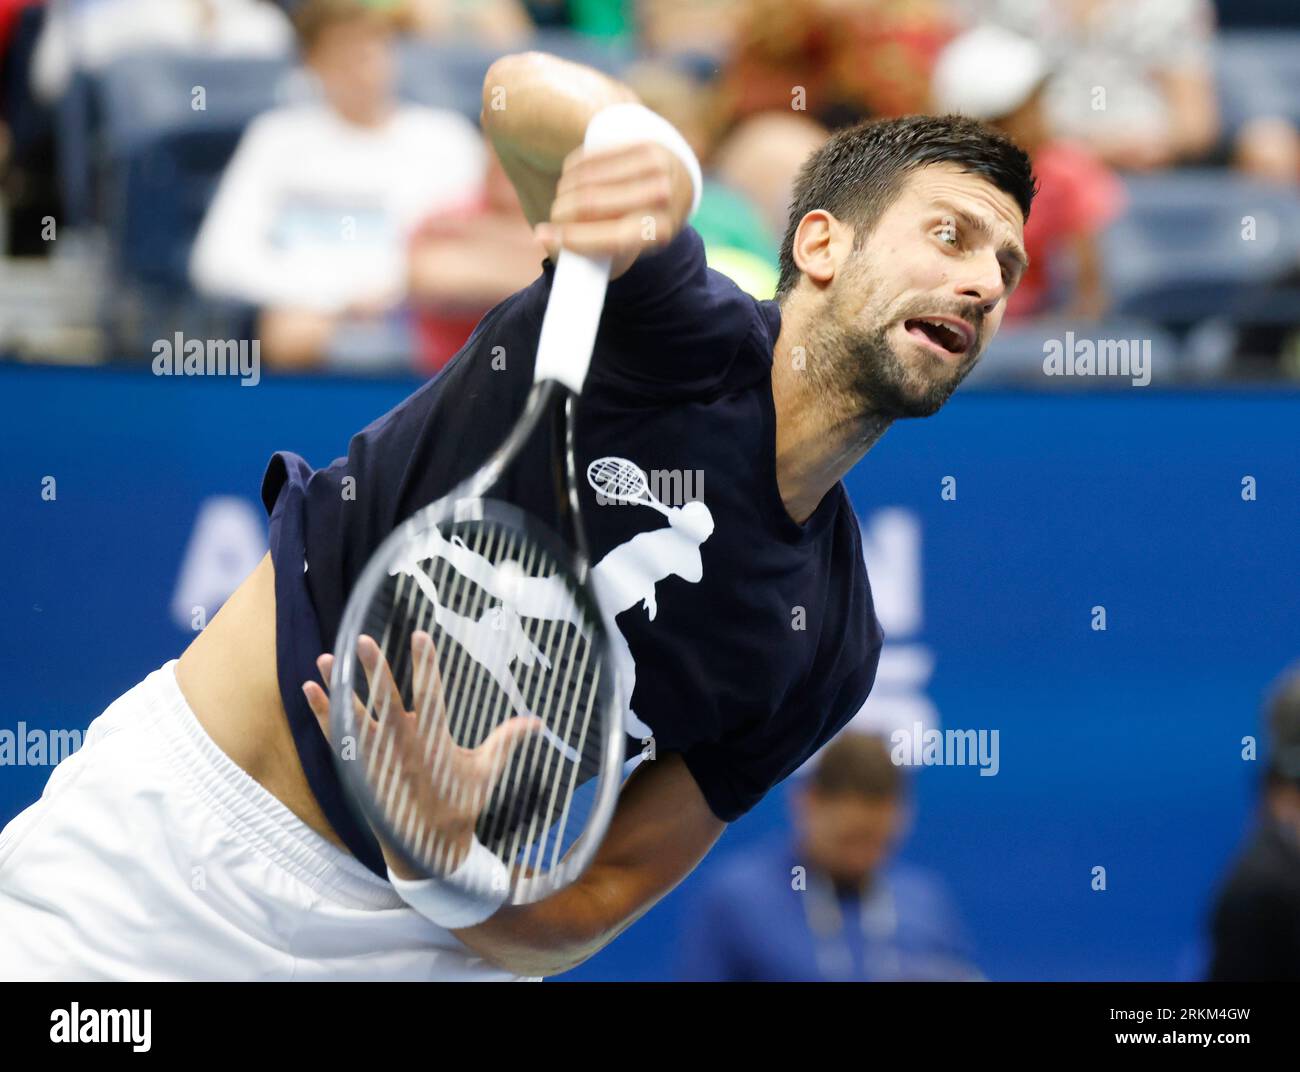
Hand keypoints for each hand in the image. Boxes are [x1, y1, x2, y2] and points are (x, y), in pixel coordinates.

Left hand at [302, 631, 541, 880]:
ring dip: (340, 687)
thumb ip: (506, 740)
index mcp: (435, 744)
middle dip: (377, 672)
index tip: (421, 636)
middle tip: (364, 641)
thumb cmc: (459, 805)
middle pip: (387, 704)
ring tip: (327, 658)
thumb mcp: (485, 772)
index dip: (427, 667)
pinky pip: (337, 738)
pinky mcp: (358, 769)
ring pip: (355, 718)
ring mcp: (377, 760)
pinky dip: (322, 714)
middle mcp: (403, 749)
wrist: (426, 849)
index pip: (432, 697)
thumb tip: (538, 721)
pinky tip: (310, 690)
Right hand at [533, 140, 693, 276]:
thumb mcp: (627, 250)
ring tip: (562, 199)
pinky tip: (567, 178)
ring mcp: (656, 167)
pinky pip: (594, 155)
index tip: (542, 236)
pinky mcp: (643, 145)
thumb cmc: (639, 226)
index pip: (612, 238)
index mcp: (660, 232)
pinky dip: (573, 168)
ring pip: (589, 177)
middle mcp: (662, 198)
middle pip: (592, 204)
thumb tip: (545, 239)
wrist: (677, 189)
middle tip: (553, 217)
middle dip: (561, 212)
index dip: (573, 239)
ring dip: (565, 190)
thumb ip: (589, 253)